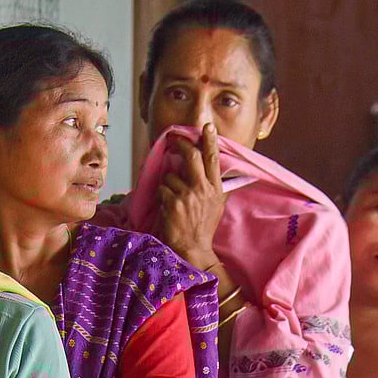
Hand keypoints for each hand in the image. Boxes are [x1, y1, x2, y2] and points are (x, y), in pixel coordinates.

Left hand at [154, 123, 225, 267]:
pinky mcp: (173, 203)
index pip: (214, 159)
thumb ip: (214, 187)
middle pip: (192, 156)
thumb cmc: (203, 228)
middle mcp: (203, 189)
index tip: (207, 127)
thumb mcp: (216, 206)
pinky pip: (162, 189)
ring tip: (172, 200)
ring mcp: (188, 195)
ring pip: (171, 175)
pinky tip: (166, 209)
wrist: (193, 250)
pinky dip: (161, 197)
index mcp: (216, 189)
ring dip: (167, 184)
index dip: (210, 140)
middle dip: (181, 145)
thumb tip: (212, 169)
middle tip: (174, 140)